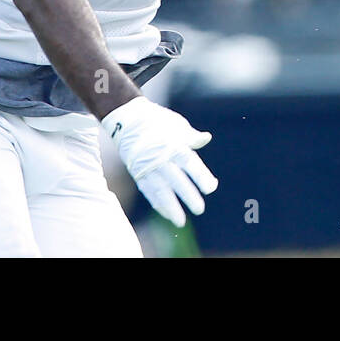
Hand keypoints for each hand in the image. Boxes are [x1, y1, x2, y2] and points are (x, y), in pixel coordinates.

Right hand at [101, 96, 217, 226]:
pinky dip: (158, 203)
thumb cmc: (158, 121)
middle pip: (177, 180)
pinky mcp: (138, 173)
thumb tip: (206, 138)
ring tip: (181, 221)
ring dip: (171, 207)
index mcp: (175, 145)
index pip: (190, 163)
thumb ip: (191, 137)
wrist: (128, 119)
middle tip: (200, 209)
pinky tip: (167, 214)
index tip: (211, 188)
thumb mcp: (177, 125)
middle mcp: (162, 159)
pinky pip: (148, 192)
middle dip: (188, 195)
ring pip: (161, 191)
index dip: (201, 176)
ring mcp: (148, 167)